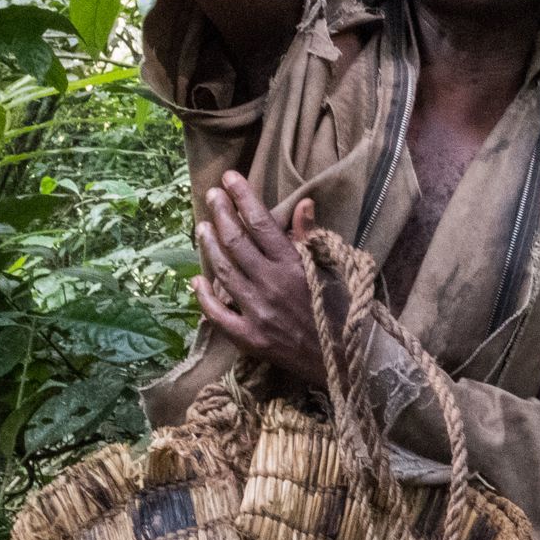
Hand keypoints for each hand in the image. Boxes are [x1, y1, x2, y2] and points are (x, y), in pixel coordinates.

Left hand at [192, 170, 324, 382]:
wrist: (343, 361)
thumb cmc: (342, 311)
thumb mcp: (330, 270)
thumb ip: (309, 238)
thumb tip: (304, 203)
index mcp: (294, 266)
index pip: (262, 224)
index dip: (243, 198)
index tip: (229, 178)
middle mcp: (272, 285)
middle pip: (236, 243)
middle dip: (221, 215)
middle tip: (212, 196)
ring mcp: (257, 312)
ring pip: (223, 272)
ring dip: (209, 247)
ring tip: (202, 227)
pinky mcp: (250, 338)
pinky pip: (218, 314)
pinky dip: (204, 296)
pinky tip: (196, 280)